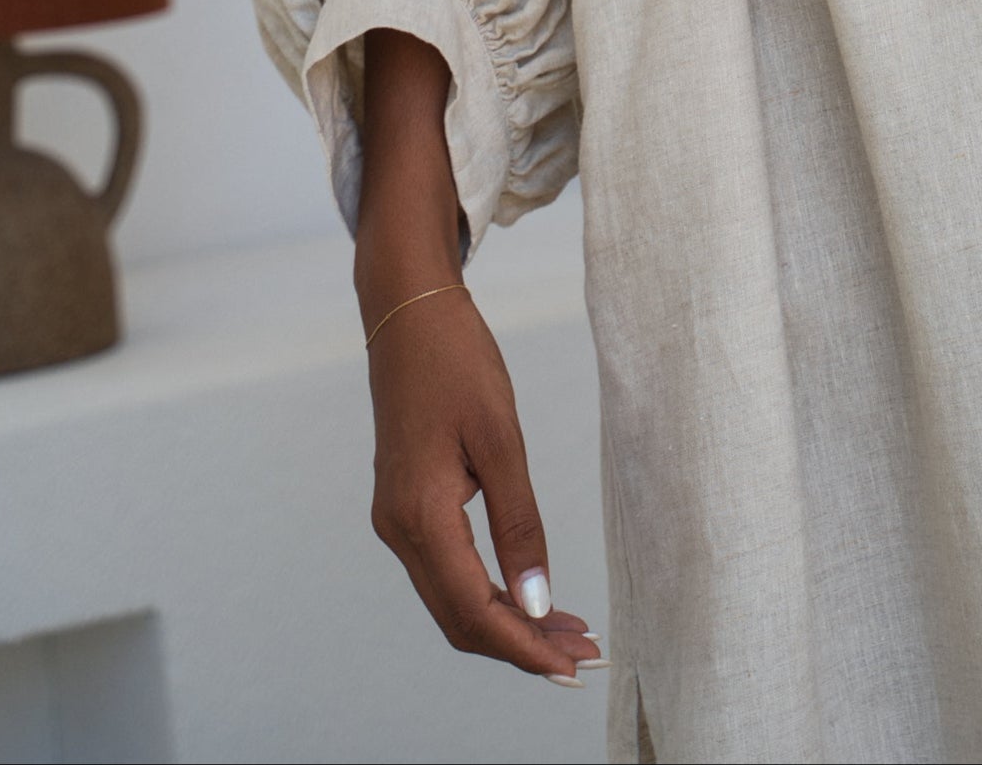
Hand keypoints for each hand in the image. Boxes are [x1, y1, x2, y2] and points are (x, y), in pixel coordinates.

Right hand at [366, 281, 604, 686]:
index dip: (525, 647)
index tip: (573, 668)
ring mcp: (397, 521)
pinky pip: (446, 571)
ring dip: (508, 622)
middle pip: (460, 618)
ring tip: (568, 633)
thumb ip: (518, 523)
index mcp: (420, 515)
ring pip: (453, 599)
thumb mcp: (500, 437)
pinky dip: (489, 592)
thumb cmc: (456, 361)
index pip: (474, 610)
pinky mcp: (406, 507)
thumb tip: (539, 600)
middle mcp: (399, 530)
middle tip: (584, 655)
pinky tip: (528, 593)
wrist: (408, 312)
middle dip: (522, 644)